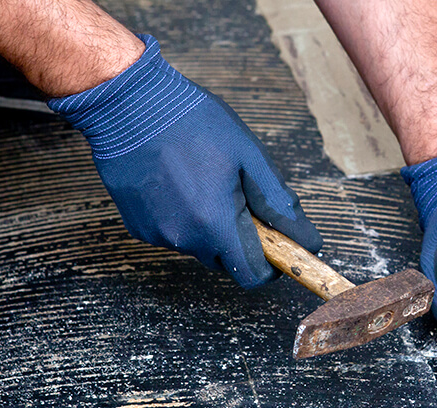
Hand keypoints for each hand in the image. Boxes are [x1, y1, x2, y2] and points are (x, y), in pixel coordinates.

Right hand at [48, 34, 321, 287]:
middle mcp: (184, 238)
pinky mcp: (138, 227)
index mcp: (216, 223)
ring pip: (199, 247)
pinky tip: (179, 183)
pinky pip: (173, 234)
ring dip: (212, 228)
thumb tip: (307, 240)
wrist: (129, 104)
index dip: (270, 265)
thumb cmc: (194, 123)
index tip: (277, 243)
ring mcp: (157, 234)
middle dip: (241, 240)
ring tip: (206, 181)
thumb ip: (279, 204)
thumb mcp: (250, 156)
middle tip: (241, 197)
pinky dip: (184, 218)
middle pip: (226, 261)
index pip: (252, 275)